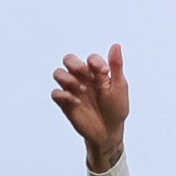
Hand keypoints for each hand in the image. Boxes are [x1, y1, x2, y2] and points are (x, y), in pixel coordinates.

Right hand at [51, 43, 131, 171]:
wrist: (109, 130)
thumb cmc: (116, 107)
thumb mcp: (119, 87)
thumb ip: (116, 66)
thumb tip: (116, 45)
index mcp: (96, 73)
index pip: (90, 58)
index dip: (95, 61)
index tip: (105, 72)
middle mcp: (82, 78)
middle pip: (69, 59)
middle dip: (75, 64)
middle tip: (87, 76)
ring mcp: (72, 89)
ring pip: (58, 73)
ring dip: (68, 78)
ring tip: (82, 90)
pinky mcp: (65, 103)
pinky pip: (55, 93)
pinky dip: (64, 95)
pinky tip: (77, 102)